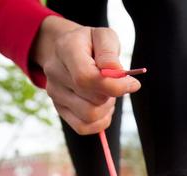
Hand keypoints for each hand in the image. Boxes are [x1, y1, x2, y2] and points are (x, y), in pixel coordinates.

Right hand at [32, 17, 140, 134]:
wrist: (68, 50)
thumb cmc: (91, 44)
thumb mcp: (105, 37)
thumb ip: (110, 54)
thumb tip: (117, 74)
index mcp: (66, 49)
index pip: (86, 77)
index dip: (113, 86)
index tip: (132, 84)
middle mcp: (54, 72)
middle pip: (91, 99)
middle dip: (112, 94)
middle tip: (115, 83)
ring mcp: (54, 93)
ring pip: (89, 116)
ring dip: (106, 108)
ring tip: (107, 94)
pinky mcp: (59, 109)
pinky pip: (83, 127)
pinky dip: (99, 122)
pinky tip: (103, 108)